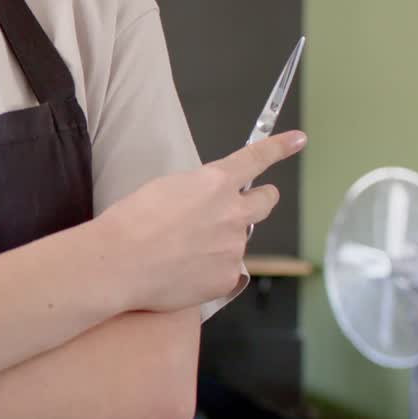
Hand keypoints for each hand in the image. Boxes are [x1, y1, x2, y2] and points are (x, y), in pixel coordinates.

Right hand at [98, 130, 305, 311]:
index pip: (256, 158)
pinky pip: (224, 272)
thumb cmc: (130, 222)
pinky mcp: (226, 278)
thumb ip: (197, 192)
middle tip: (240, 208)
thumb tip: (206, 204)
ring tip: (181, 252)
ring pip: (236, 241)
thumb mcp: (164, 188)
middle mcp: (233, 213)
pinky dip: (207, 272)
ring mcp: (233, 248)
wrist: (119, 263)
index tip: (298, 140)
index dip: (280, 147)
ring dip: (219, 243)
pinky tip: (180, 273)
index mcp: (215, 183)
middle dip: (259, 200)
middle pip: (265, 202)